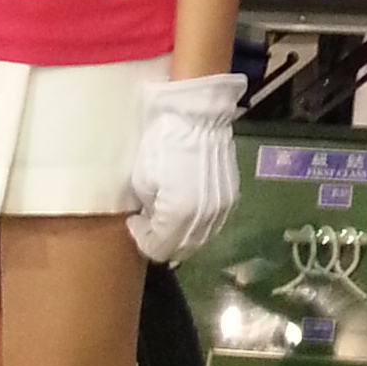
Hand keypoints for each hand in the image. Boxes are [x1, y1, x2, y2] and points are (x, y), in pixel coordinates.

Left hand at [128, 73, 246, 261]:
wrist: (196, 115)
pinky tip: (186, 209)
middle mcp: (204, 219)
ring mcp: (222, 210)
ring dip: (180, 235)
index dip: (142, 239)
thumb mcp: (141, 179)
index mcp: (178, 215)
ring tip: (166, 216)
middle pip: (181, 249)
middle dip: (161, 240)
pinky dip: (197, 225)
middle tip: (148, 223)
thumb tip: (153, 217)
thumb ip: (148, 210)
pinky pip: (213, 225)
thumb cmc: (162, 142)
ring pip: (199, 240)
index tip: (134, 221)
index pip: (158, 249)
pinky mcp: (232, 198)